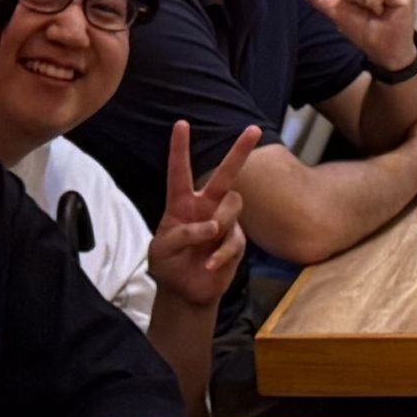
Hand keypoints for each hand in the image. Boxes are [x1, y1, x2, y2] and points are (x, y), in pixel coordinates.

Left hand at [147, 121, 255, 310]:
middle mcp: (205, 207)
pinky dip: (222, 253)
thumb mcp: (161, 249)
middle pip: (224, 175)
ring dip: (222, 220)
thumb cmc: (168, 265)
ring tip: (210, 236)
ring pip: (234, 205)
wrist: (185, 292)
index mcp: (180, 203)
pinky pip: (235, 240)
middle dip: (240, 152)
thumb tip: (213, 227)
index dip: (180, 148)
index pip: (179, 171)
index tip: (182, 124)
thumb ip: (181, 235)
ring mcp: (223, 222)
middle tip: (254, 129)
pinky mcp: (235, 241)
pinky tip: (210, 265)